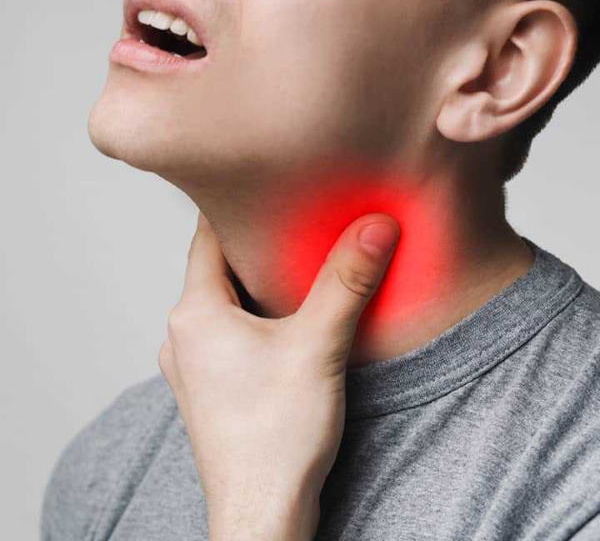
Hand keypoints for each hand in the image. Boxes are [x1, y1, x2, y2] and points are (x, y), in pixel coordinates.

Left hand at [159, 210, 398, 540]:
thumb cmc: (276, 438)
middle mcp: (182, 334)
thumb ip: (346, 282)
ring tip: (294, 268)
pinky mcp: (209, 387)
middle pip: (215, 268)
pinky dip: (252, 318)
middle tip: (292, 222)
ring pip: (221, 303)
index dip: (235, 208)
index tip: (264, 186)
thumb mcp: (318, 347)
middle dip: (253, 246)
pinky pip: (226, 333)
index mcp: (194, 312)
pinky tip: (284, 323)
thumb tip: (375, 227)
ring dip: (254, 285)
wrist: (261, 515)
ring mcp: (191, 364)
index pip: (206, 236)